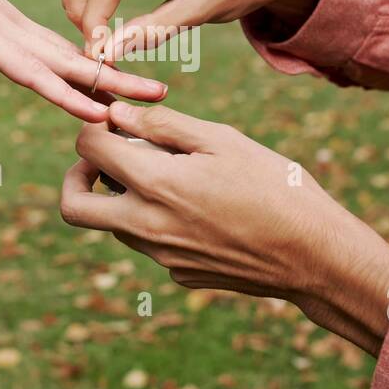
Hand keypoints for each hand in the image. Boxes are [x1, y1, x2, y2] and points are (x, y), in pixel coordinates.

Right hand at [0, 0, 166, 121]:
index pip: (54, 51)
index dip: (89, 67)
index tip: (122, 83)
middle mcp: (8, 30)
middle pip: (74, 57)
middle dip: (118, 74)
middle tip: (163, 87)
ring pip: (66, 66)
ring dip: (111, 82)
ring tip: (154, 93)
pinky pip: (35, 74)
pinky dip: (68, 93)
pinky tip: (98, 106)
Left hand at [60, 102, 388, 354]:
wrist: (314, 256)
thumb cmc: (275, 187)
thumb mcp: (222, 140)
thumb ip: (163, 126)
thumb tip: (117, 114)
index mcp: (156, 186)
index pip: (88, 149)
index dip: (95, 126)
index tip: (116, 120)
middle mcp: (147, 228)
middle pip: (74, 207)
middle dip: (77, 176)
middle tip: (104, 159)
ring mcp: (161, 257)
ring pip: (112, 226)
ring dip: (123, 197)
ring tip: (171, 175)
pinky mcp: (180, 274)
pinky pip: (150, 244)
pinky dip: (158, 220)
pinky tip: (202, 207)